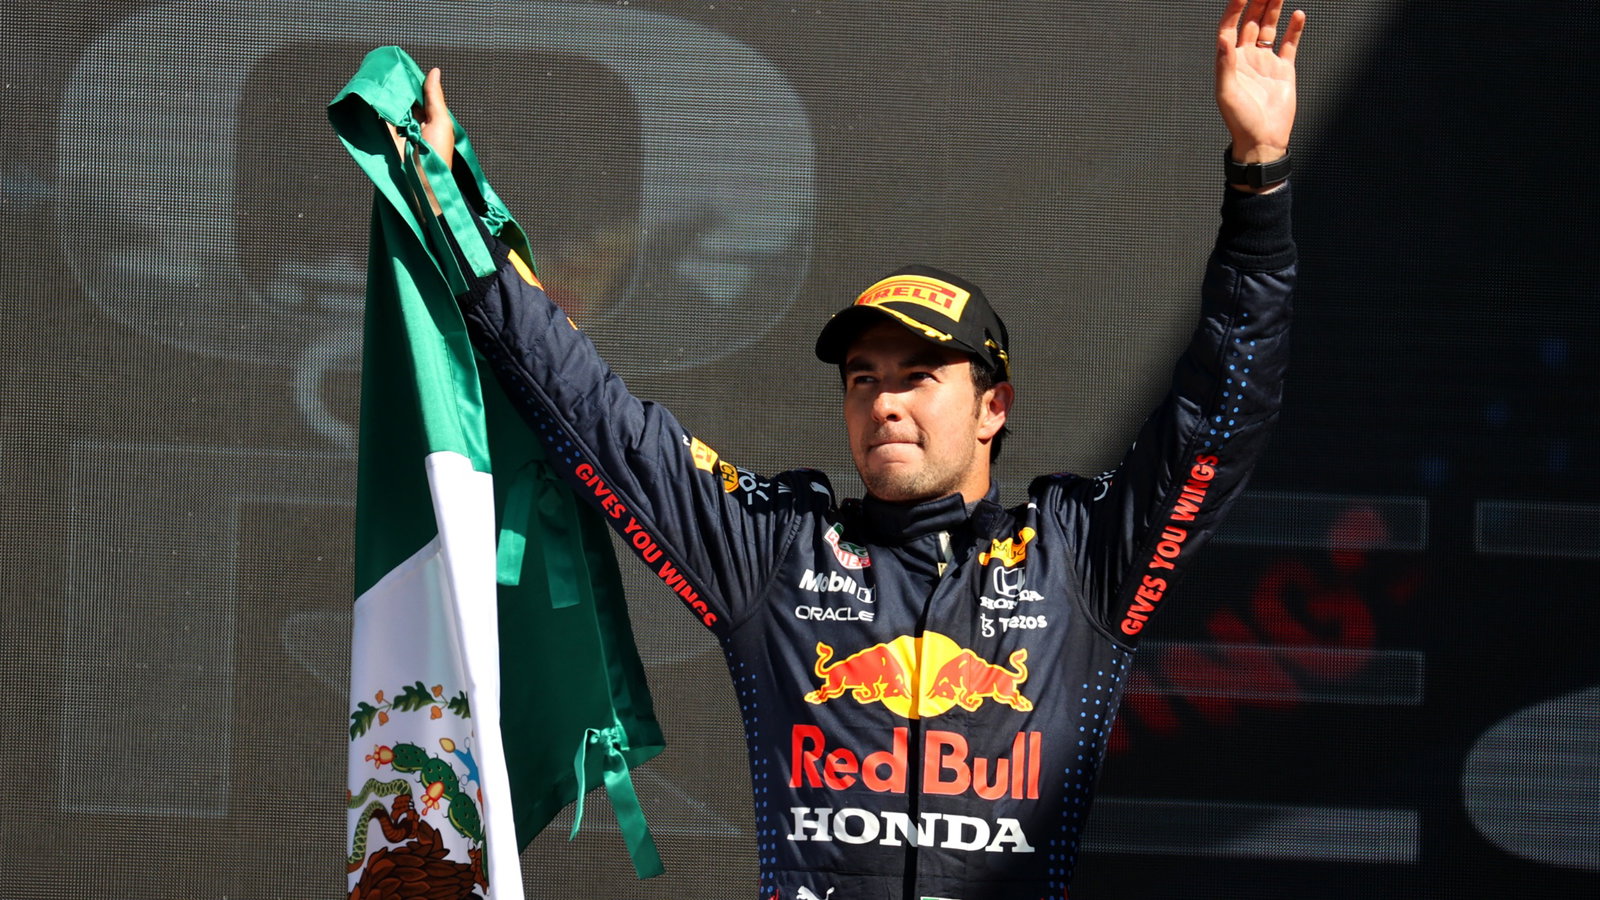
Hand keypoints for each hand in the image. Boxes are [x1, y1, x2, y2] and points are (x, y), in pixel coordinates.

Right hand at [386, 67, 454, 214]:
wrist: (422, 186)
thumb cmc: (437, 156)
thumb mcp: (440, 122)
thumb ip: (434, 98)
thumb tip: (434, 71)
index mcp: (429, 119)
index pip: (417, 94)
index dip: (409, 80)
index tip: (398, 62)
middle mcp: (413, 123)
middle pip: (401, 99)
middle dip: (393, 86)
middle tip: (382, 66)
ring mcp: (398, 131)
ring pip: (389, 107)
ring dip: (383, 95)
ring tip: (374, 76)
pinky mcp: (384, 138)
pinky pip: (377, 119)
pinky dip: (373, 107)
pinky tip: (367, 92)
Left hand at [1215, 0, 1305, 164]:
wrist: (1264, 140)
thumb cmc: (1241, 122)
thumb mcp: (1227, 94)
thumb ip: (1225, 65)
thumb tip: (1223, 39)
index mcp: (1230, 62)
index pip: (1230, 28)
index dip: (1235, 10)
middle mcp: (1246, 59)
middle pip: (1250, 22)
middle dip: (1257, 2)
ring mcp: (1265, 62)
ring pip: (1269, 28)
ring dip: (1273, 9)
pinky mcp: (1283, 69)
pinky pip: (1288, 44)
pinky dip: (1294, 29)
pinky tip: (1298, 14)